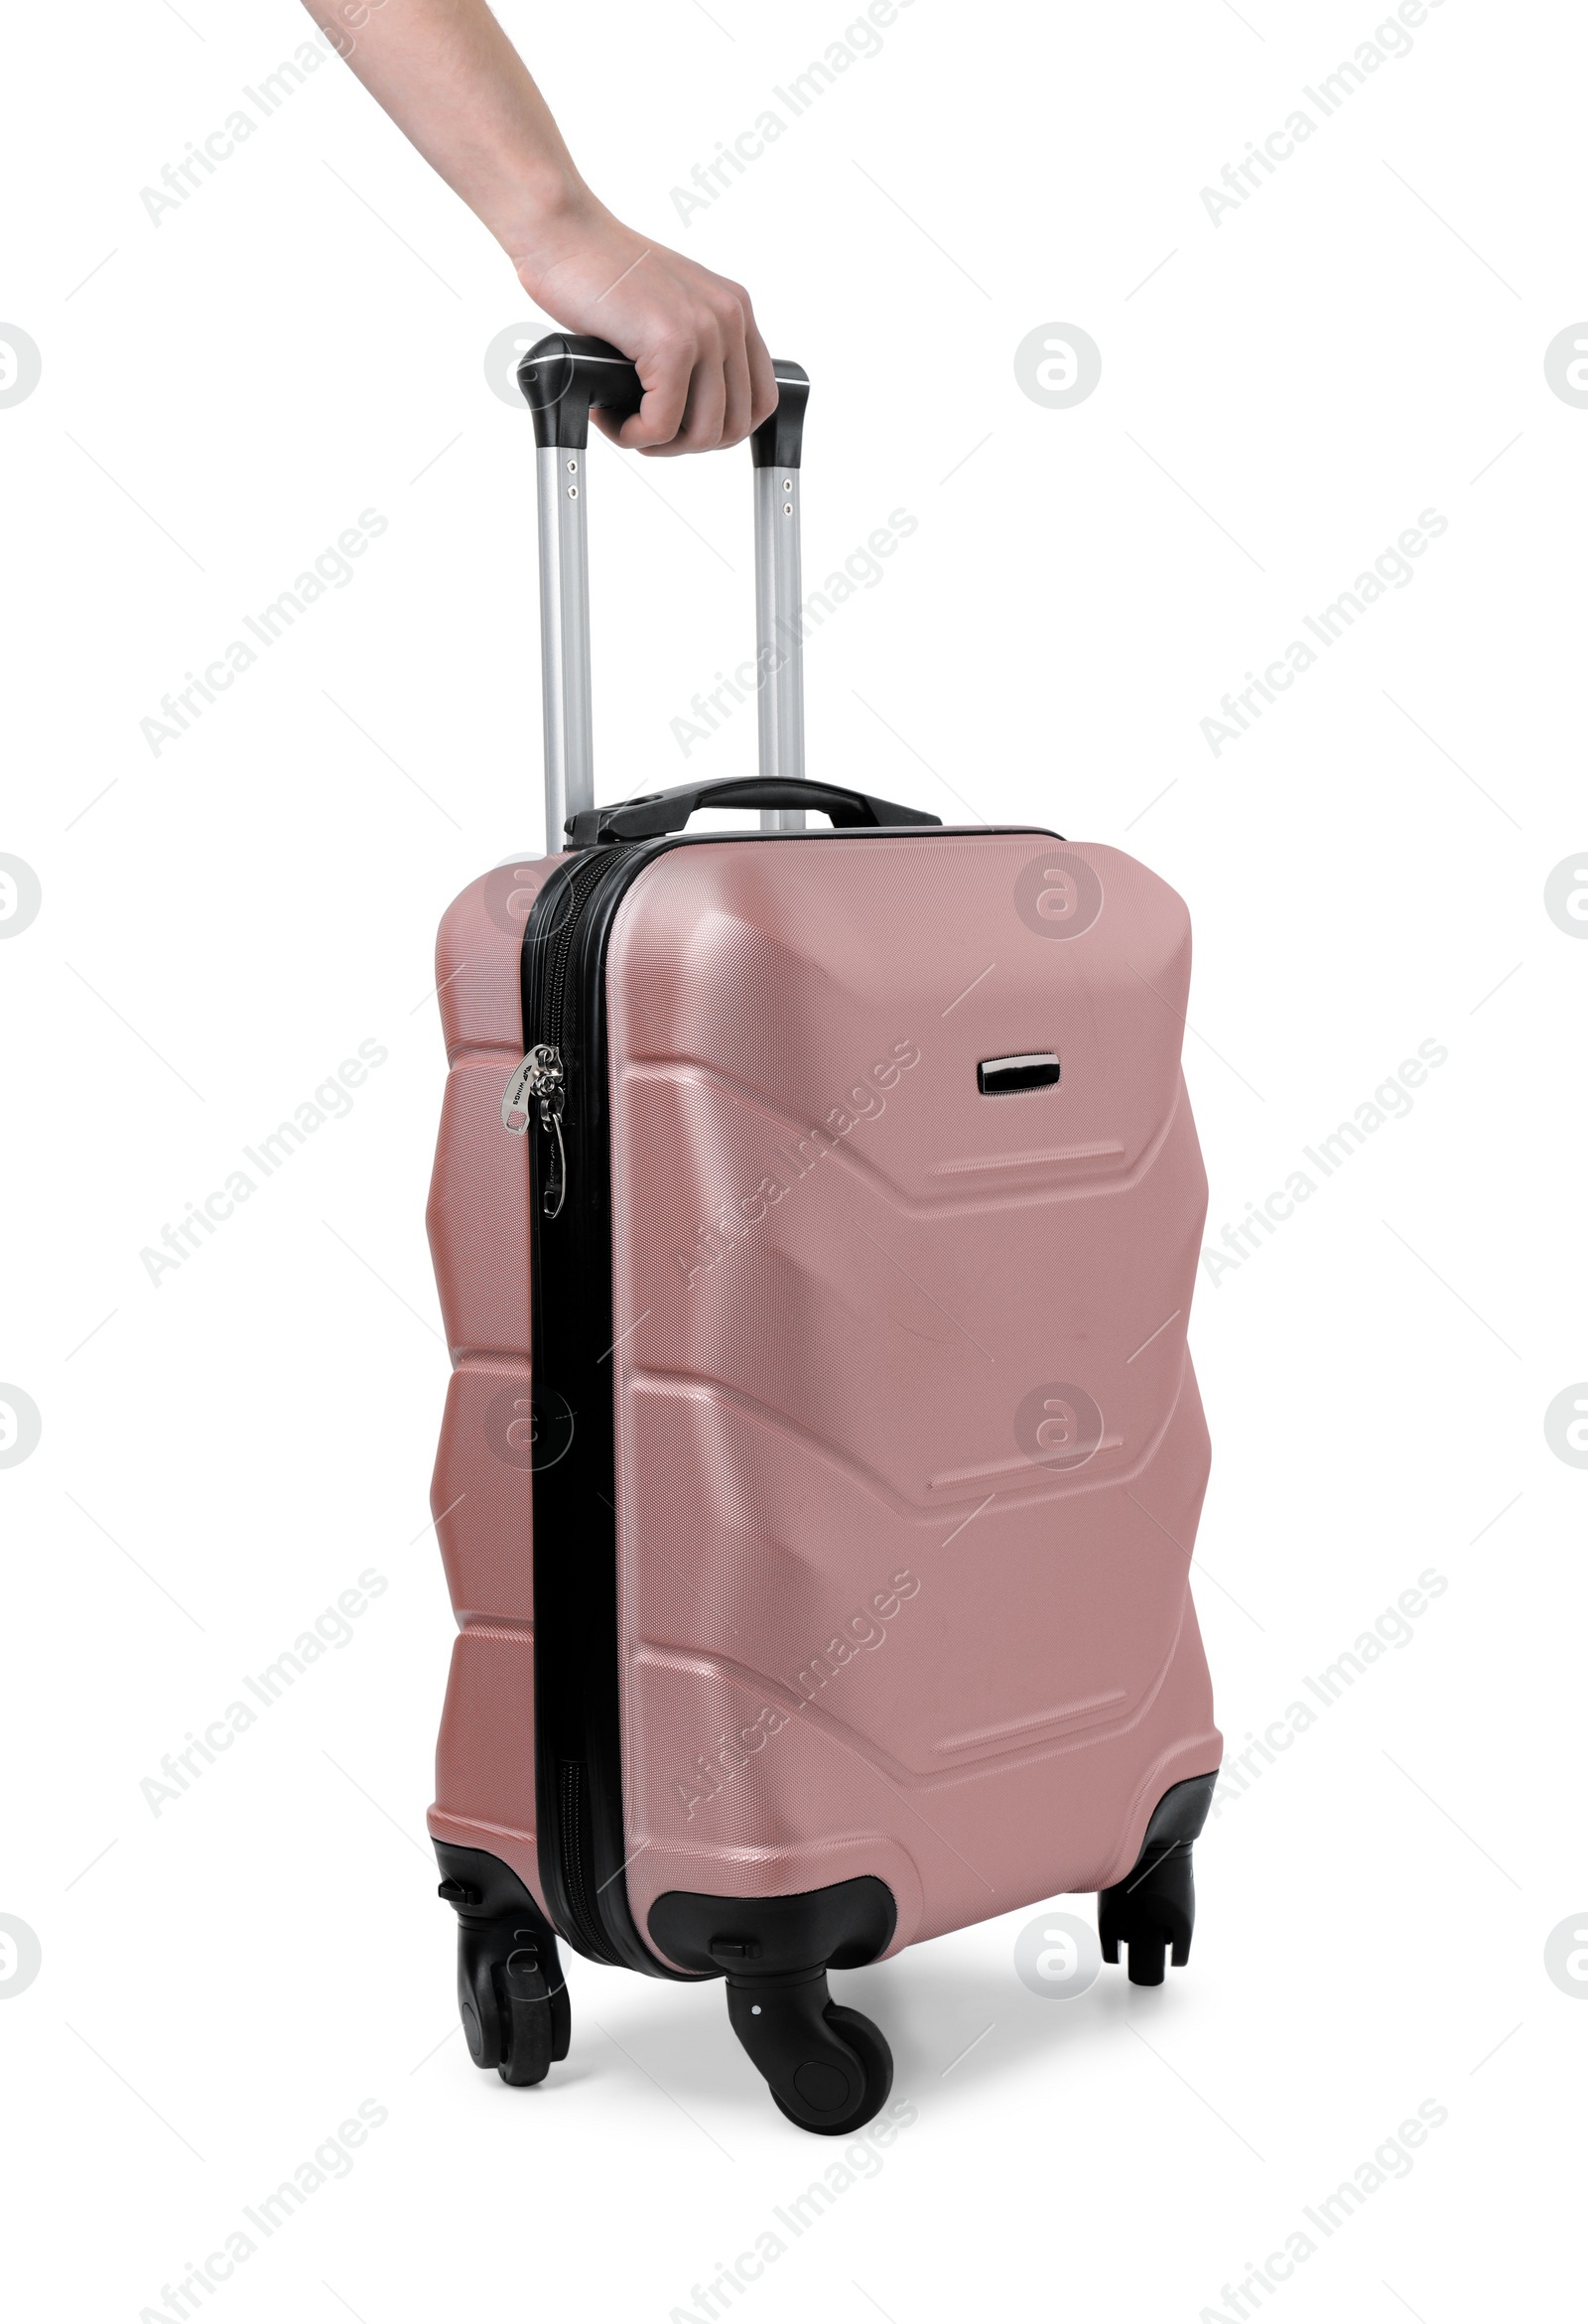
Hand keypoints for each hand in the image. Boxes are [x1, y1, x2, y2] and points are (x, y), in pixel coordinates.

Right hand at [515, 196, 777, 456]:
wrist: (562, 232)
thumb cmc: (599, 270)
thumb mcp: (667, 307)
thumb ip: (694, 346)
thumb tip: (697, 409)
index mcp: (735, 309)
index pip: (759, 401)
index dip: (720, 431)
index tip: (681, 429)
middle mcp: (729, 317)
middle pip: (733, 426)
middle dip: (686, 444)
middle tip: (645, 431)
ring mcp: (703, 329)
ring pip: (702, 433)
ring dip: (658, 444)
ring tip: (625, 423)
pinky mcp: (669, 343)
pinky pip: (662, 424)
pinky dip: (631, 433)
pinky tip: (607, 414)